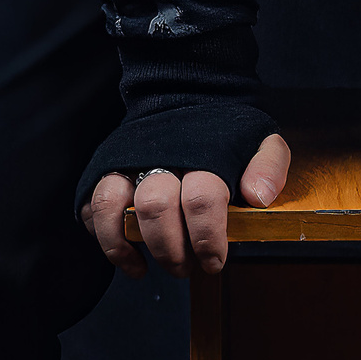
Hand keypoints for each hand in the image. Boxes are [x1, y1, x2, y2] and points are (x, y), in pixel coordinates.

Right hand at [84, 133, 291, 277]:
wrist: (186, 92)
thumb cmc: (225, 131)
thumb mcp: (262, 140)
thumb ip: (268, 166)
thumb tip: (257, 197)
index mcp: (202, 153)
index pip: (201, 200)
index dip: (208, 239)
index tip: (215, 260)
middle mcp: (160, 157)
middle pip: (155, 207)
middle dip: (170, 250)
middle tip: (185, 267)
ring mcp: (128, 162)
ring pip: (112, 205)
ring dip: (128, 244)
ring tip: (147, 266)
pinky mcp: (106, 169)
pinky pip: (92, 205)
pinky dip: (104, 237)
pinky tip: (128, 257)